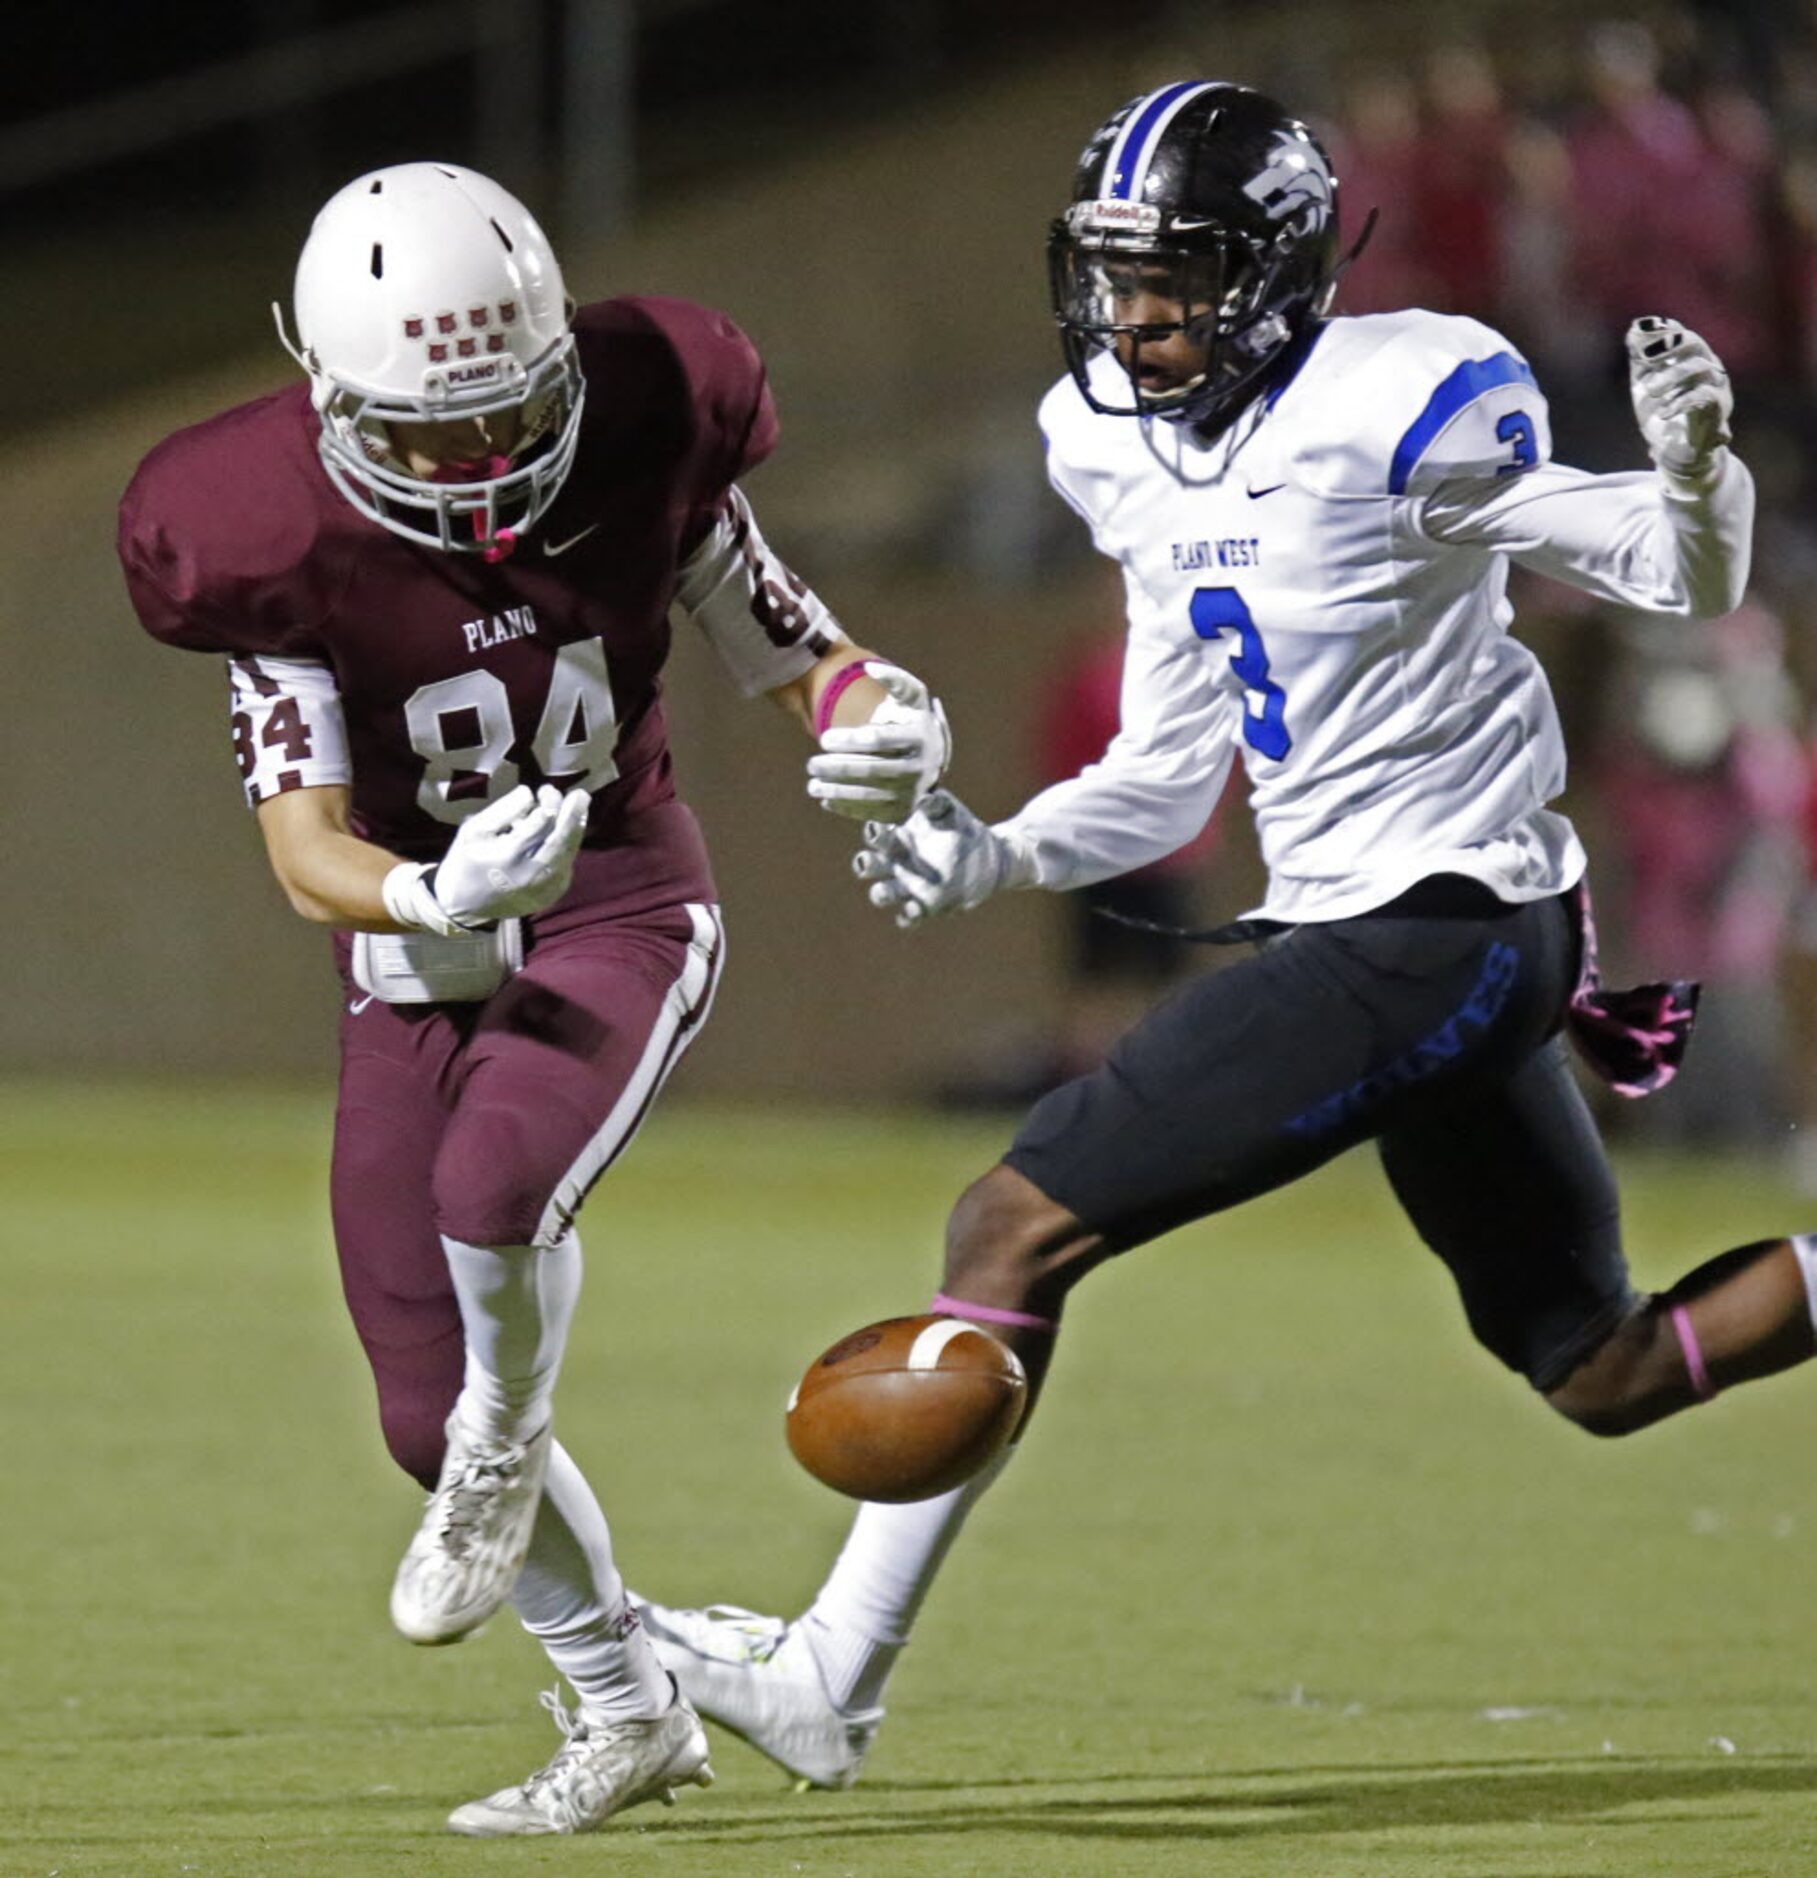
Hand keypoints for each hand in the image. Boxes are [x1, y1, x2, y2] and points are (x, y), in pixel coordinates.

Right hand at [430, 783, 590, 926]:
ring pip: (567, 854)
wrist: (464, 906)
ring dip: (574, 830)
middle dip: (572, 815)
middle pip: (560, 841)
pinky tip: (564, 833)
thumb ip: (502, 811)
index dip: (549, 804)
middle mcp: (530, 875)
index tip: (546, 789)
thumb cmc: (466, 861)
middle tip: (580, 795)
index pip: (539, 825)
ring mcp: (544, 890)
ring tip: (579, 809)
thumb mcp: (474, 830)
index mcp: (508, 857)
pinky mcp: (550, 896)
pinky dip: (567, 848)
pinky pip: (565, 867)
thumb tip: (530, 793)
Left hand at [807, 663, 951, 823]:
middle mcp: (921, 768)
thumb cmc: (909, 721)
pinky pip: (871, 812)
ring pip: (869, 794)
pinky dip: (846, 806)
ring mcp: (912, 793)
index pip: (878, 739)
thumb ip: (895, 679)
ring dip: (836, 790)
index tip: (823, 738)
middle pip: (871, 769)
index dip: (848, 739)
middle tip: (811, 764)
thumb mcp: (910, 698)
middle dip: (837, 767)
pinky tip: (825, 798)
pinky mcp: (902, 812)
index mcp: (921, 736)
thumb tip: (868, 666)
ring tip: (812, 783)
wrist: (929, 757)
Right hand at [852, 788, 1021, 928]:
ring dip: (880, 894)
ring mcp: (910, 887)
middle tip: (865, 861)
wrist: (990, 857)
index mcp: (900, 839)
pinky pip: (907, 917)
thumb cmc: (962, 828)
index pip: (877, 837)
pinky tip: (914, 909)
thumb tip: (924, 799)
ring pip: (883, 894)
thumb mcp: (951, 812)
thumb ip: (937, 804)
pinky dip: (907, 915)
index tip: (875, 829)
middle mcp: (899, 864)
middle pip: (871, 866)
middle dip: (865, 864)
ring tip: (882, 891)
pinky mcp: (925, 907)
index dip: (872, 834)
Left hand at [1628, 316, 1731, 478]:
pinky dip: (1681, 402)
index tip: (1638, 331)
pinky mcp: (1719, 408)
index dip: (1662, 330)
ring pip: (1701, 368)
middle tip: (1644, 358)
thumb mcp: (1645, 384)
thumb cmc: (1663, 412)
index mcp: (1690, 358)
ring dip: (1672, 376)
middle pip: (1695, 344)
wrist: (1675, 451)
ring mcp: (1717, 386)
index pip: (1680, 334)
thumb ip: (1640, 360)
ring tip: (1650, 390)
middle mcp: (1708, 366)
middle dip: (1669, 346)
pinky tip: (1663, 412)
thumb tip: (1633, 330)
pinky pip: (1705, 396)